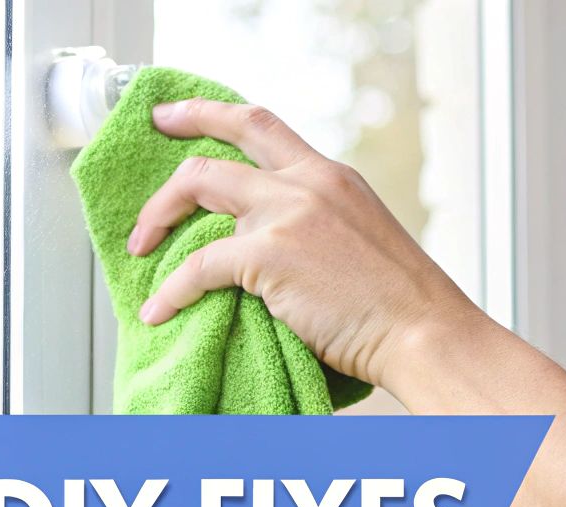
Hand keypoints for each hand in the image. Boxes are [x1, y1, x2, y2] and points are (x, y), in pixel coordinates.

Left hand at [128, 99, 488, 396]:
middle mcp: (307, 183)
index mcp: (331, 177)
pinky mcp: (269, 255)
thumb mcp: (363, 239)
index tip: (175, 118)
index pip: (262, 126)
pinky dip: (171, 289)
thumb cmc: (403, 307)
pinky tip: (159, 310)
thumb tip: (274, 243)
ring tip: (141, 249)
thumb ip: (320, 224)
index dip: (209, 115)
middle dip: (169, 160)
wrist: (423, 333)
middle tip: (145, 195)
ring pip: (196, 188)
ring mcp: (287, 214)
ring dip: (157, 218)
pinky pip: (198, 266)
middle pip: (219, 148)